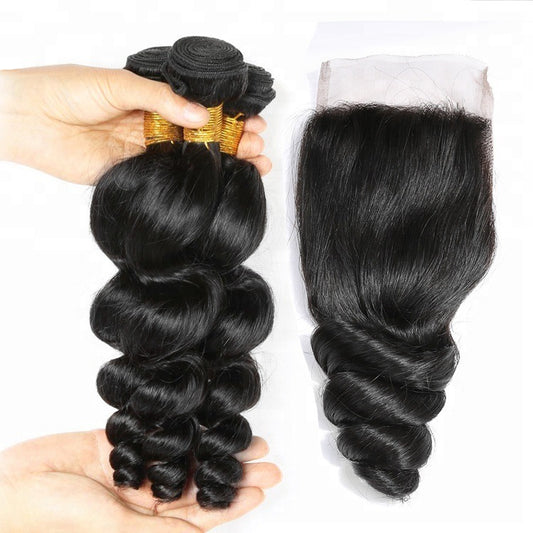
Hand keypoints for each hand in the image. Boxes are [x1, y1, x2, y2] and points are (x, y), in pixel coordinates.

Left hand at [0, 65, 271, 183]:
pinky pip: (168, 178)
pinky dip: (192, 181)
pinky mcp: (133, 174)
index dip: (228, 116)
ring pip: (190, 159)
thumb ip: (160, 100)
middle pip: (202, 137)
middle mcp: (152, 126)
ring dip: (221, 163)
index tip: (253, 122)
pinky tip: (215, 181)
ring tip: (252, 165)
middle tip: (258, 147)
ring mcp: (144, 151)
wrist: (27, 119)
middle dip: (234, 141)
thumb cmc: (65, 89)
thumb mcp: (118, 84)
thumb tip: (201, 116)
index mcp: (152, 99)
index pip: (199, 109)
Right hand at [0, 430, 280, 531]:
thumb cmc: (52, 518)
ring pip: (182, 455)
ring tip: (242, 435)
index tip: (262, 486)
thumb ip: (156, 532)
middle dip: (232, 469)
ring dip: (211, 445)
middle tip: (266, 457)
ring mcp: (130, 467)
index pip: (200, 514)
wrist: (8, 490)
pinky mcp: (114, 442)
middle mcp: (142, 497)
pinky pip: (151, 432)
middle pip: (198, 482)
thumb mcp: (110, 529)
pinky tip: (198, 416)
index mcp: (145, 524)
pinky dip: (174, 425)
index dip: (232, 501)